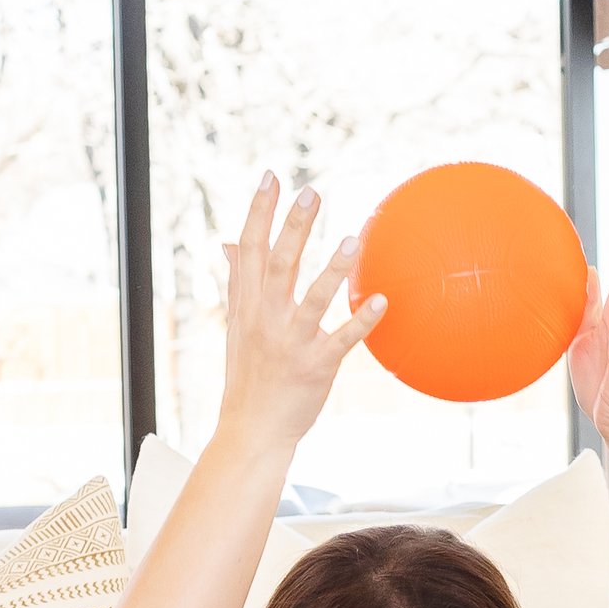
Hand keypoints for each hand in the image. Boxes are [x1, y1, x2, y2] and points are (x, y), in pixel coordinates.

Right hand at [216, 177, 382, 450]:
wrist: (251, 429)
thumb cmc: (248, 375)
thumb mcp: (236, 325)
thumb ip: (237, 281)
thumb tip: (227, 243)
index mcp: (247, 305)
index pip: (249, 249)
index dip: (259, 212)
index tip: (271, 177)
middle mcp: (266, 319)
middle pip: (279, 263)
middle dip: (293, 226)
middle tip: (311, 191)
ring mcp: (291, 343)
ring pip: (312, 299)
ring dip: (332, 269)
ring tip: (352, 239)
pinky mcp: (316, 366)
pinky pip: (341, 340)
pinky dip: (361, 321)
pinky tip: (381, 301)